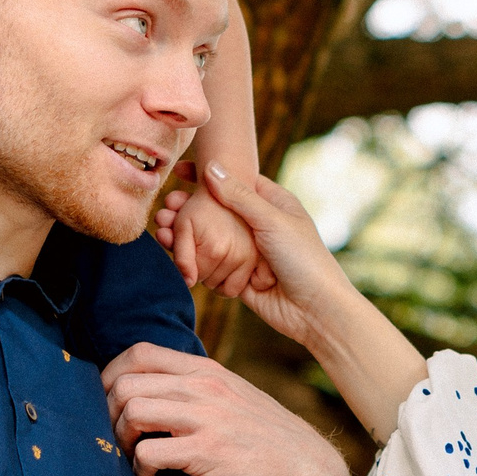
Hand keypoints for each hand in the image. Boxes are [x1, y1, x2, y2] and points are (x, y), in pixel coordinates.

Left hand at [99, 343, 351, 475]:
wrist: (309, 473)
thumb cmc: (269, 441)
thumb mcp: (234, 399)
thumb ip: (198, 390)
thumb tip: (154, 395)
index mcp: (207, 371)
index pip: (138, 353)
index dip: (110, 377)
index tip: (108, 406)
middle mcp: (203, 386)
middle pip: (126, 383)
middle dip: (108, 415)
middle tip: (117, 441)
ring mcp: (205, 417)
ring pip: (131, 411)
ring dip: (121, 441)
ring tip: (133, 462)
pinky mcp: (207, 451)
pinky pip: (148, 453)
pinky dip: (140, 471)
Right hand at [163, 163, 359, 348]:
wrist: (315, 311)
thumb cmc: (303, 258)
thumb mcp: (271, 220)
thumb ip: (239, 195)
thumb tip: (212, 165)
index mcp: (273, 204)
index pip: (235, 181)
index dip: (208, 175)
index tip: (180, 170)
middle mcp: (258, 225)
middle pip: (218, 210)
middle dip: (189, 207)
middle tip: (165, 206)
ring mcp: (248, 252)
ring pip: (211, 238)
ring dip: (185, 234)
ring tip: (161, 228)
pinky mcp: (238, 277)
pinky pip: (211, 265)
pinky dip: (192, 259)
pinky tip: (171, 252)